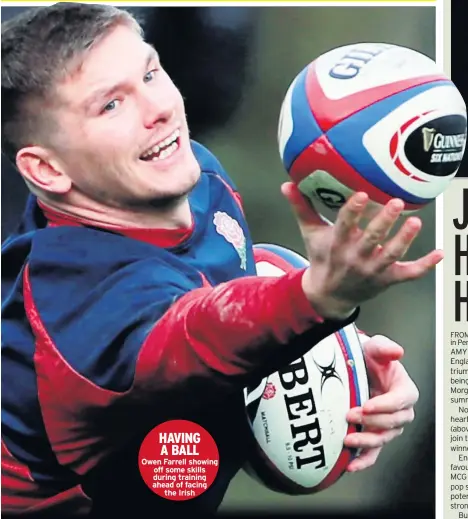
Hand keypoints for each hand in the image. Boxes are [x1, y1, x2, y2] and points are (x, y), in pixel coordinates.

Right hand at [281, 183, 443, 318]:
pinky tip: (440, 253)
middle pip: (371, 239)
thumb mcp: (310, 234)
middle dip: (383, 222)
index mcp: (337, 244)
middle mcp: (355, 258)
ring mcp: (373, 270)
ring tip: (415, 223)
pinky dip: (425, 266)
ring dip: (404, 240)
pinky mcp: (387, 280)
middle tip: (395, 203)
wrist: (329, 295)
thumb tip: (287, 185)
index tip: (360, 195)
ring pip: (391, 255)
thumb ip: (302, 208)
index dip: (352, 211)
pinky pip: (408, 274)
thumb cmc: (322, 258)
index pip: (344, 225)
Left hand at [344, 334, 418, 471]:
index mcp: (404, 391)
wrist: (355, 366)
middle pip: (392, 423)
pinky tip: (350, 464)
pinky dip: (363, 460)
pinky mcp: (373, 435)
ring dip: (366, 442)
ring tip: (348, 439)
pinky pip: (372, 453)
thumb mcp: (375, 347)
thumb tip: (397, 351)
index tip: (367, 405)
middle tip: (351, 415)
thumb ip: (385, 347)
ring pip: (382, 439)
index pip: (400, 401)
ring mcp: (386, 426)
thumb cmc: (368, 357)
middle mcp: (399, 411)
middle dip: (372, 422)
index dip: (385, 405)